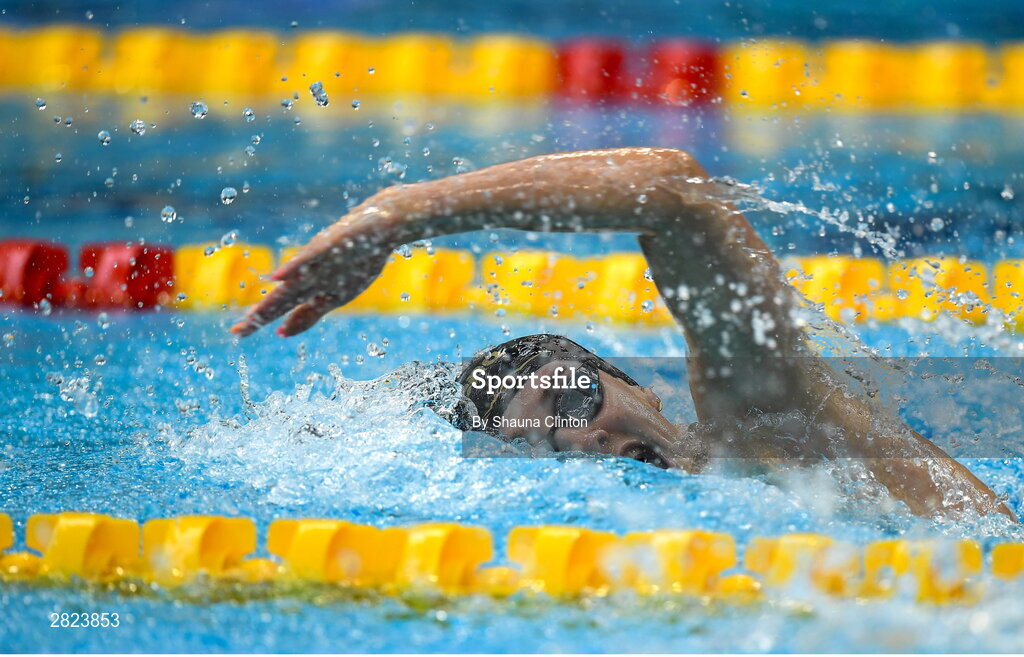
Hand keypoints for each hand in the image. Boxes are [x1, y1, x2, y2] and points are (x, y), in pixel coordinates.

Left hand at [230, 205, 396, 336]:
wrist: (383, 224)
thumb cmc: (359, 257)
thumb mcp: (336, 296)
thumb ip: (308, 314)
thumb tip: (281, 332)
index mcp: (310, 289)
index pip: (280, 308)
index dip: (260, 320)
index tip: (237, 333)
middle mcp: (310, 277)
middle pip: (281, 300)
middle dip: (261, 316)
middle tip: (237, 331)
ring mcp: (320, 262)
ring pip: (292, 285)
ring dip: (274, 301)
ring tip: (253, 316)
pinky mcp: (331, 245)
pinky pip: (312, 258)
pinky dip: (295, 268)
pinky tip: (278, 277)